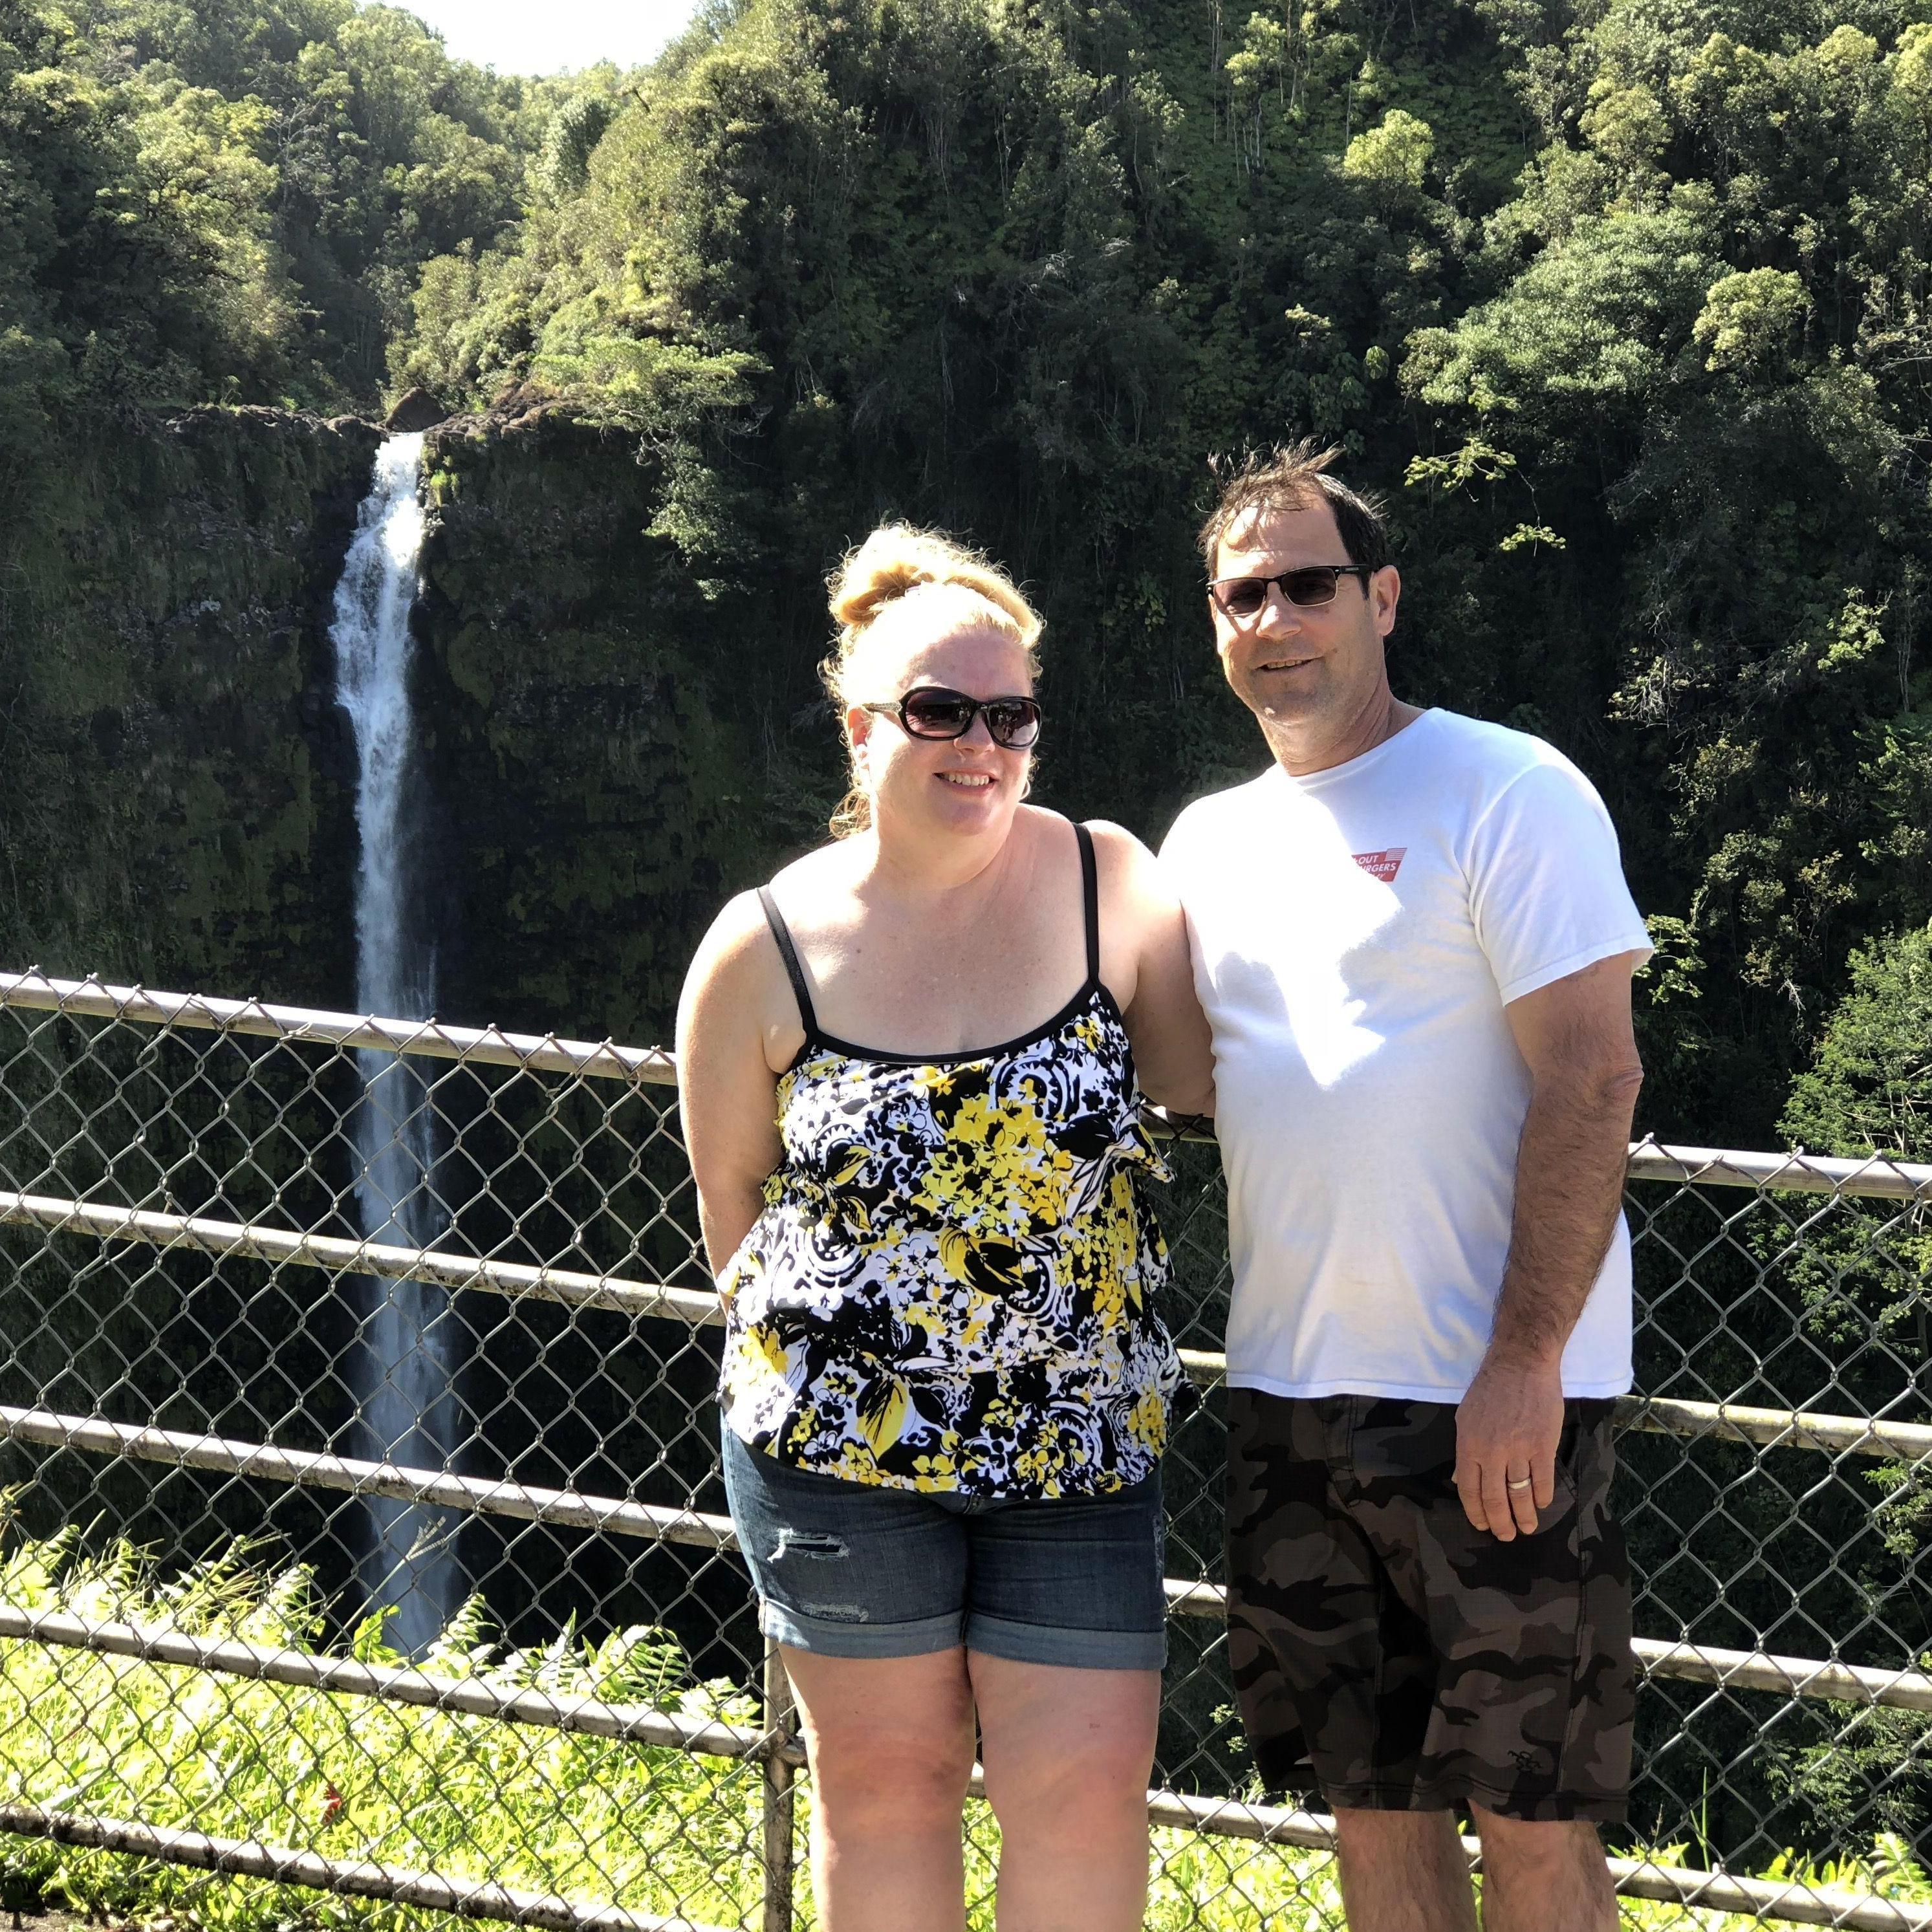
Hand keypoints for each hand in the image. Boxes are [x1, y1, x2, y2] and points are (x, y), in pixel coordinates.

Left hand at [1454, 1354, 1563, 1539]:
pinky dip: (1542, 1498)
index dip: (1476, 1513)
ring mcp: (1519, 1449)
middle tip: (1506, 1536)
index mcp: (1469, 1445)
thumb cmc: (1490, 1389)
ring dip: (1524, 1517)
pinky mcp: (1543, 1445)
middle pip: (1495, 1499)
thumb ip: (1466, 1451)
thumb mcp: (1465, 1417)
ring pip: (1520, 1495)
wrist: (1521, 1364)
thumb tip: (1462, 1480)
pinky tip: (1542, 1504)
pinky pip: (1543, 1481)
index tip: (1483, 1526)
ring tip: (1527, 1529)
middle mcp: (1491, 1451)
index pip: (1469, 1490)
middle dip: (1501, 1523)